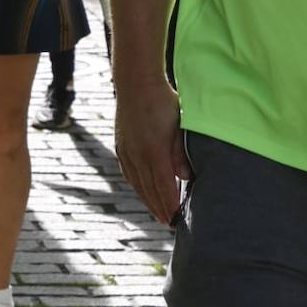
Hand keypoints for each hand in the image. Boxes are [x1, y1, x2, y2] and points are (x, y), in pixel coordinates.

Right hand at [115, 80, 189, 226]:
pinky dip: (135, 185)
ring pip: (136, 182)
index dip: (171, 205)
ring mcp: (126, 150)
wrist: (136, 83)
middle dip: (159, 208)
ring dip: (147, 200)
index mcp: (154, 150)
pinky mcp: (120, 144)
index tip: (178, 219)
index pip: (164, 186)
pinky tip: (141, 190)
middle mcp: (137, 154)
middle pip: (148, 189)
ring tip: (157, 212)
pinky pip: (127, 171)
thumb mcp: (180, 125)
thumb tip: (185, 179)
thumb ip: (181, 153)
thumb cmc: (164, 102)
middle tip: (170, 224)